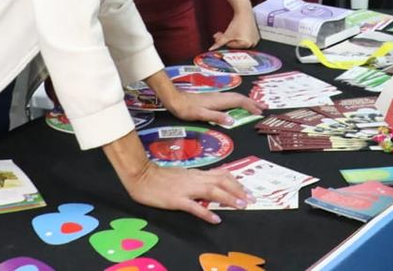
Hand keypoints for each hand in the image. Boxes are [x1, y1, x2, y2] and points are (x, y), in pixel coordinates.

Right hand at [123, 163, 250, 223]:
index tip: (247, 191)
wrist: (141, 175)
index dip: (236, 182)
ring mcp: (186, 189)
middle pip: (222, 181)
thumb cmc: (159, 176)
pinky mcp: (176, 199)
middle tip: (251, 200)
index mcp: (196, 173)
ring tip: (241, 206)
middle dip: (239, 190)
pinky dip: (206, 212)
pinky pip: (194, 206)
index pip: (221, 174)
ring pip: (212, 191)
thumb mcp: (182, 174)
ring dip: (229, 198)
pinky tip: (216, 219)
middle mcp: (195, 179)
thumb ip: (196, 179)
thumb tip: (211, 183)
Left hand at [167, 89, 262, 126]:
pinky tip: (238, 105)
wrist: (175, 100)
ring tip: (255, 105)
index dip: (251, 106)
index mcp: (219, 101)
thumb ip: (216, 117)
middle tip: (263, 107)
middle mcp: (220, 97)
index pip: (239, 102)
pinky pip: (231, 99)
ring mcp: (216, 97)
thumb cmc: (186, 109)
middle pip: (240, 98)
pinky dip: (239, 101)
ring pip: (236, 97)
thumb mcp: (201, 115)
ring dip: (247, 101)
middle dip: (253, 102)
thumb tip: (232, 121)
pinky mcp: (212, 99)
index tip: (260, 112)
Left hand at [209, 11, 259, 50]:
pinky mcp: (256, 36)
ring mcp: (255, 40)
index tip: (219, 35)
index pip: (232, 47)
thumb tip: (211, 49)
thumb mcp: (227, 34)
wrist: (244, 11)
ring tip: (230, 31)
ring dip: (232, 38)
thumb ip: (219, 43)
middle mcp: (252, 44)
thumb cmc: (237, 22)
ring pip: (240, 42)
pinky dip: (239, 36)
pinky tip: (237, 31)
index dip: (224, 41)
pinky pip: (245, 39)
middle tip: (221, 34)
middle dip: (227, 39)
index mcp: (247, 44)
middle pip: (236, 45)